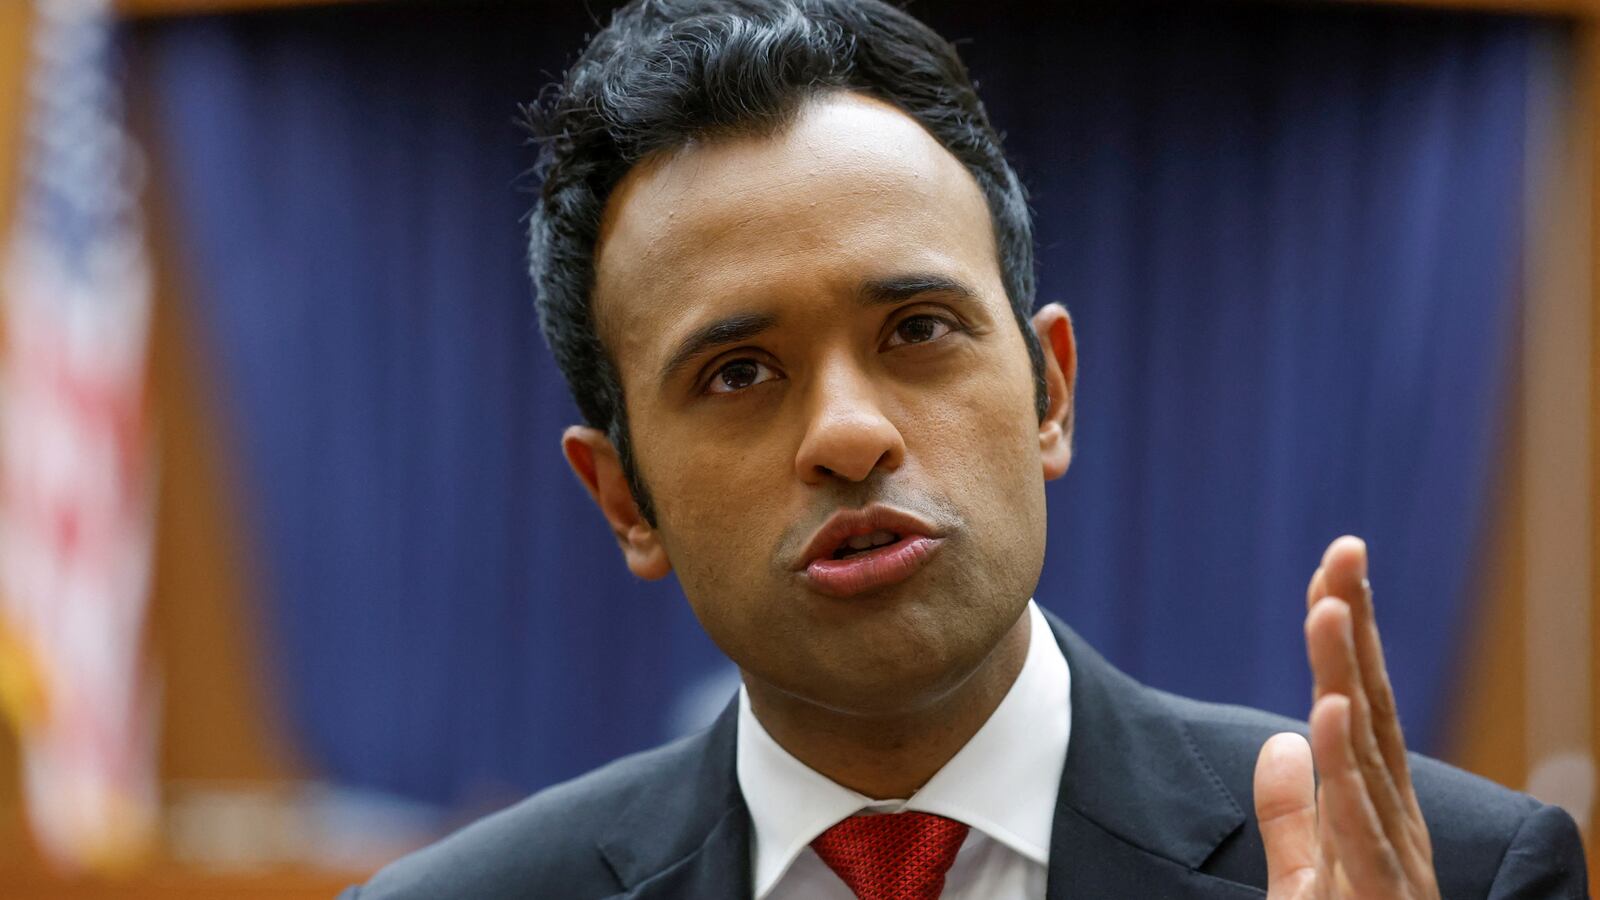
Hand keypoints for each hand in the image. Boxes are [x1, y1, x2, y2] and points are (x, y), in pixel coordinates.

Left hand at [1253, 536, 1438, 898]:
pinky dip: (1343, 775)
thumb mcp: (1306, 883)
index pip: (1358, 707)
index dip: (1346, 639)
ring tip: (1329, 610)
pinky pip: (1358, 832)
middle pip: (1370, 711)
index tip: (1333, 569)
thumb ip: (1293, 817)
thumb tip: (1278, 740)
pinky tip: (1326, 720)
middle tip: (1344, 550)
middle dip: (1356, 630)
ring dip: (1346, 679)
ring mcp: (1394, 864)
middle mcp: (1396, 826)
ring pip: (1367, 759)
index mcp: (1377, 813)